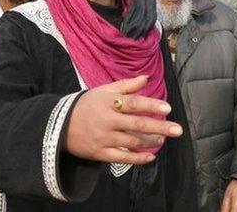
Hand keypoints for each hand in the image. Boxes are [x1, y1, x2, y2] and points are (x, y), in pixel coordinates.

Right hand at [65, 75, 182, 164]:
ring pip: (132, 141)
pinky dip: (138, 158)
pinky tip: (150, 157)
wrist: (59, 125)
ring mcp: (103, 138)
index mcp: (107, 102)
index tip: (167, 108)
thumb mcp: (102, 91)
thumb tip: (146, 78)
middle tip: (177, 130)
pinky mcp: (100, 153)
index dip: (150, 105)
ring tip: (162, 139)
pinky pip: (122, 157)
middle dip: (159, 127)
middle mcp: (106, 121)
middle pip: (137, 124)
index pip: (133, 103)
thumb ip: (125, 86)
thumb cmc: (85, 105)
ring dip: (150, 141)